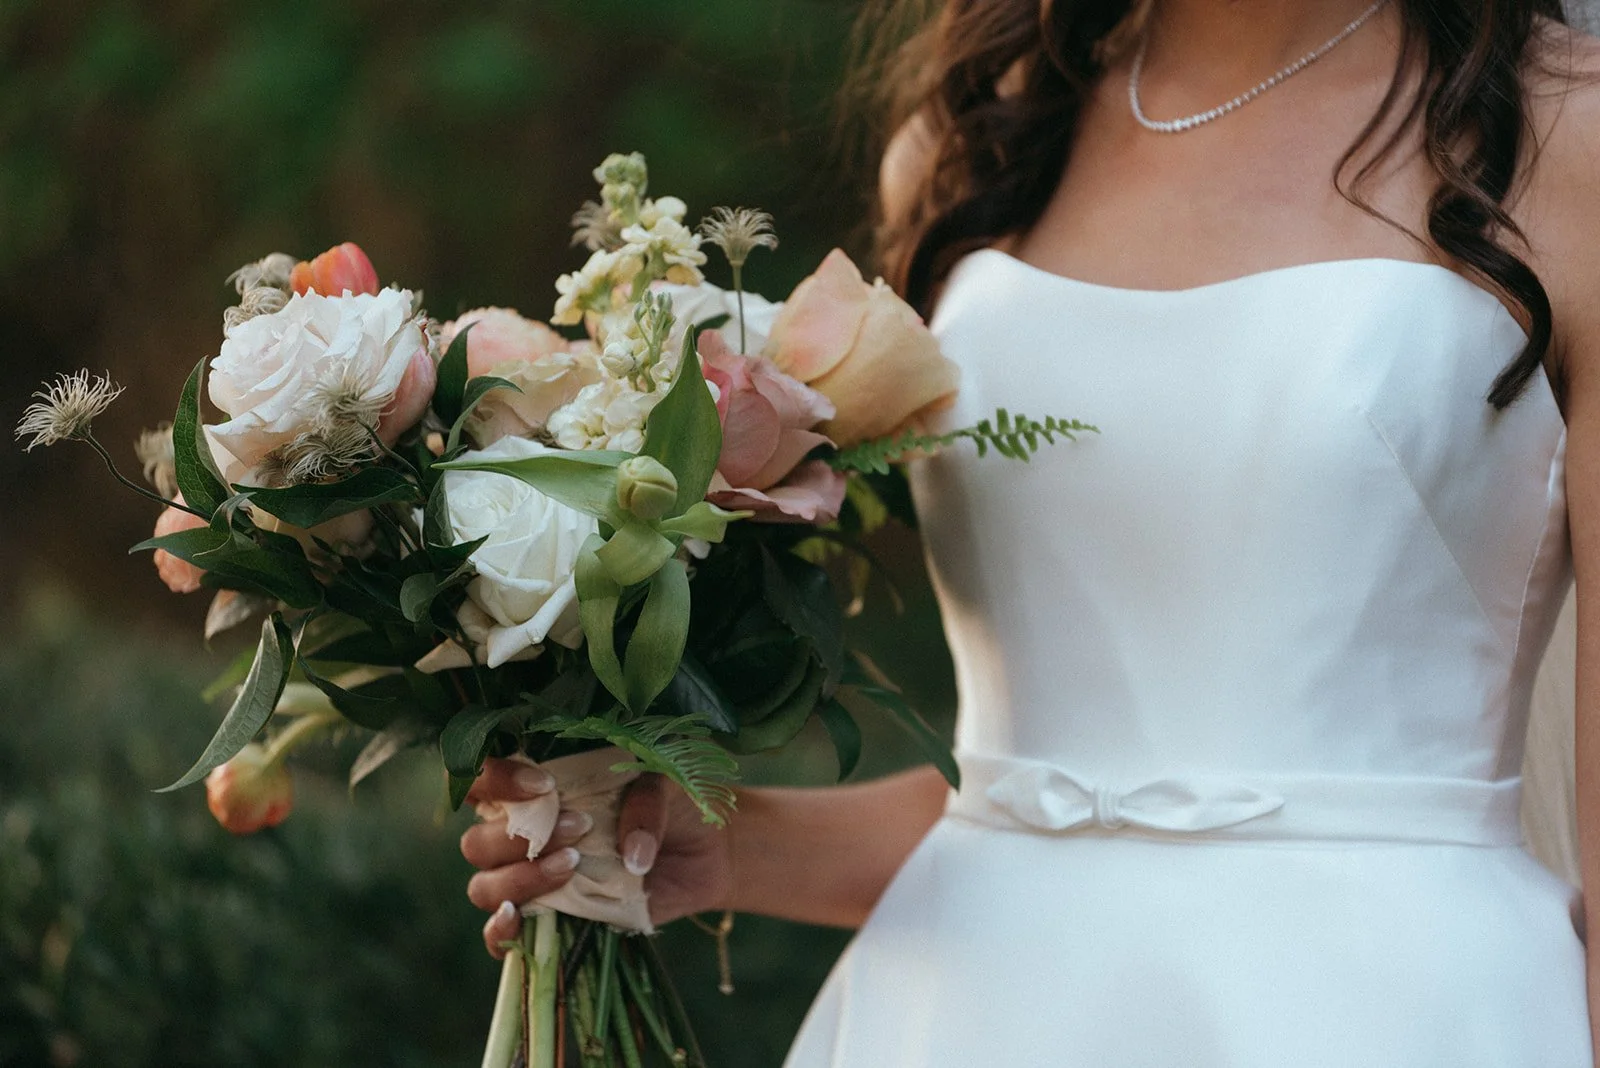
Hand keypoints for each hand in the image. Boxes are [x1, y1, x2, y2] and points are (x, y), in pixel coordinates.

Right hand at [462, 757, 734, 958]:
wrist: (708, 850)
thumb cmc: (675, 804)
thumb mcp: (664, 783)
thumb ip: (645, 806)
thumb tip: (631, 856)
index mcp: (535, 788)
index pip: (481, 779)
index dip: (496, 781)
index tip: (546, 787)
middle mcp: (524, 833)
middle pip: (477, 842)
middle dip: (520, 838)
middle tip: (580, 827)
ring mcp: (532, 878)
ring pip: (485, 886)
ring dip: (520, 879)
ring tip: (573, 865)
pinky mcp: (550, 918)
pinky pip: (500, 933)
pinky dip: (499, 931)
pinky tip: (518, 918)